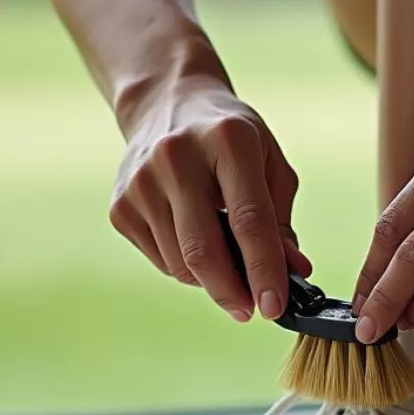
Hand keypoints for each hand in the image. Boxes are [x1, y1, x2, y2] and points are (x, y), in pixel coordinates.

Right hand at [109, 79, 309, 320]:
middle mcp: (177, 156)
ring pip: (180, 264)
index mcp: (228, 140)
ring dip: (210, 280)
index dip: (264, 270)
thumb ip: (281, 221)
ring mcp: (141, 182)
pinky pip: (160, 260)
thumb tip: (294, 273)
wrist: (167, 104)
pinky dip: (183, 266)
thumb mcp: (268, 164)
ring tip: (225, 261)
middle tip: (250, 310)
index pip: (248, 220)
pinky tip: (193, 239)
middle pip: (205, 250)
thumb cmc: (230, 139)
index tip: (275, 307)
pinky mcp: (119, 205)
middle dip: (232, 291)